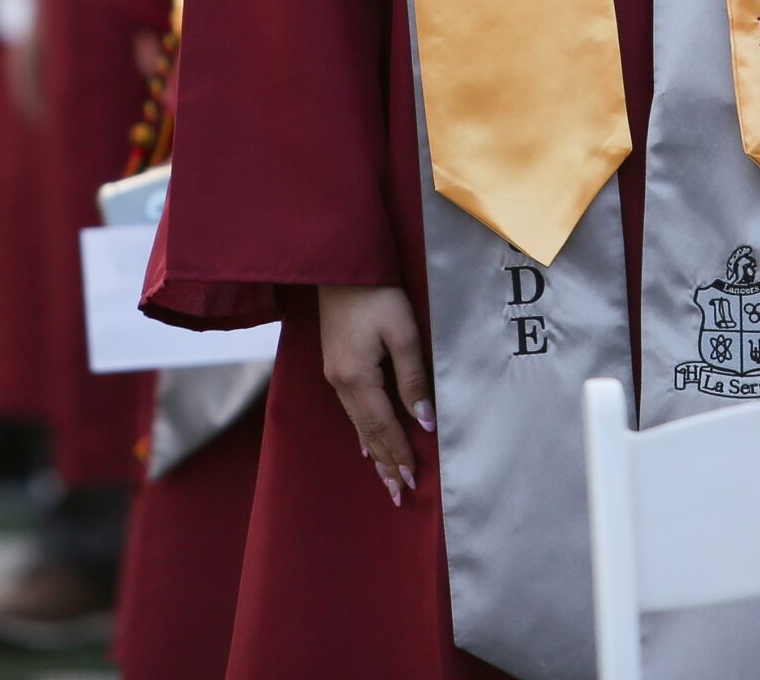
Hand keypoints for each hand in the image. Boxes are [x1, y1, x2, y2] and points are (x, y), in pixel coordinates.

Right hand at [318, 284, 431, 507]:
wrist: (342, 266)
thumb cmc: (377, 294)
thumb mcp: (403, 332)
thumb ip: (414, 378)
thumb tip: (425, 420)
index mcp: (358, 377)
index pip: (384, 426)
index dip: (400, 453)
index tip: (414, 481)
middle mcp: (341, 382)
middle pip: (368, 432)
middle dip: (386, 463)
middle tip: (399, 494)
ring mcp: (335, 374)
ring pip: (358, 424)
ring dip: (375, 452)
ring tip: (386, 477)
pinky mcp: (336, 365)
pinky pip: (351, 409)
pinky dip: (362, 431)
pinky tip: (365, 442)